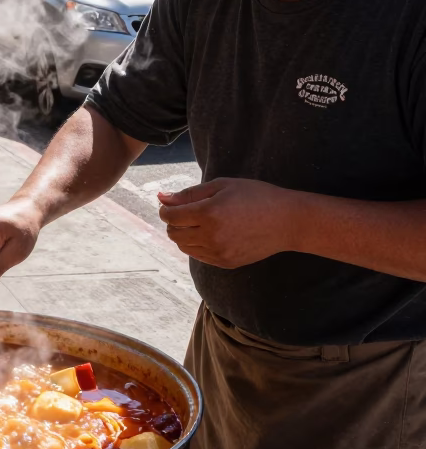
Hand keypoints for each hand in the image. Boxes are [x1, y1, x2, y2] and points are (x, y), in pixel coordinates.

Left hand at [157, 178, 297, 268]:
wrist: (288, 221)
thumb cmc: (255, 196)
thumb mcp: (222, 186)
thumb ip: (189, 193)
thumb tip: (161, 197)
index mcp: (209, 213)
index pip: (170, 216)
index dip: (165, 209)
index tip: (170, 204)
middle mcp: (211, 236)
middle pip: (173, 233)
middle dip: (172, 222)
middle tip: (183, 212)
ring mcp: (218, 252)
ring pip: (183, 246)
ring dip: (183, 234)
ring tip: (197, 222)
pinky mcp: (225, 262)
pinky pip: (198, 256)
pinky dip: (196, 245)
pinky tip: (208, 233)